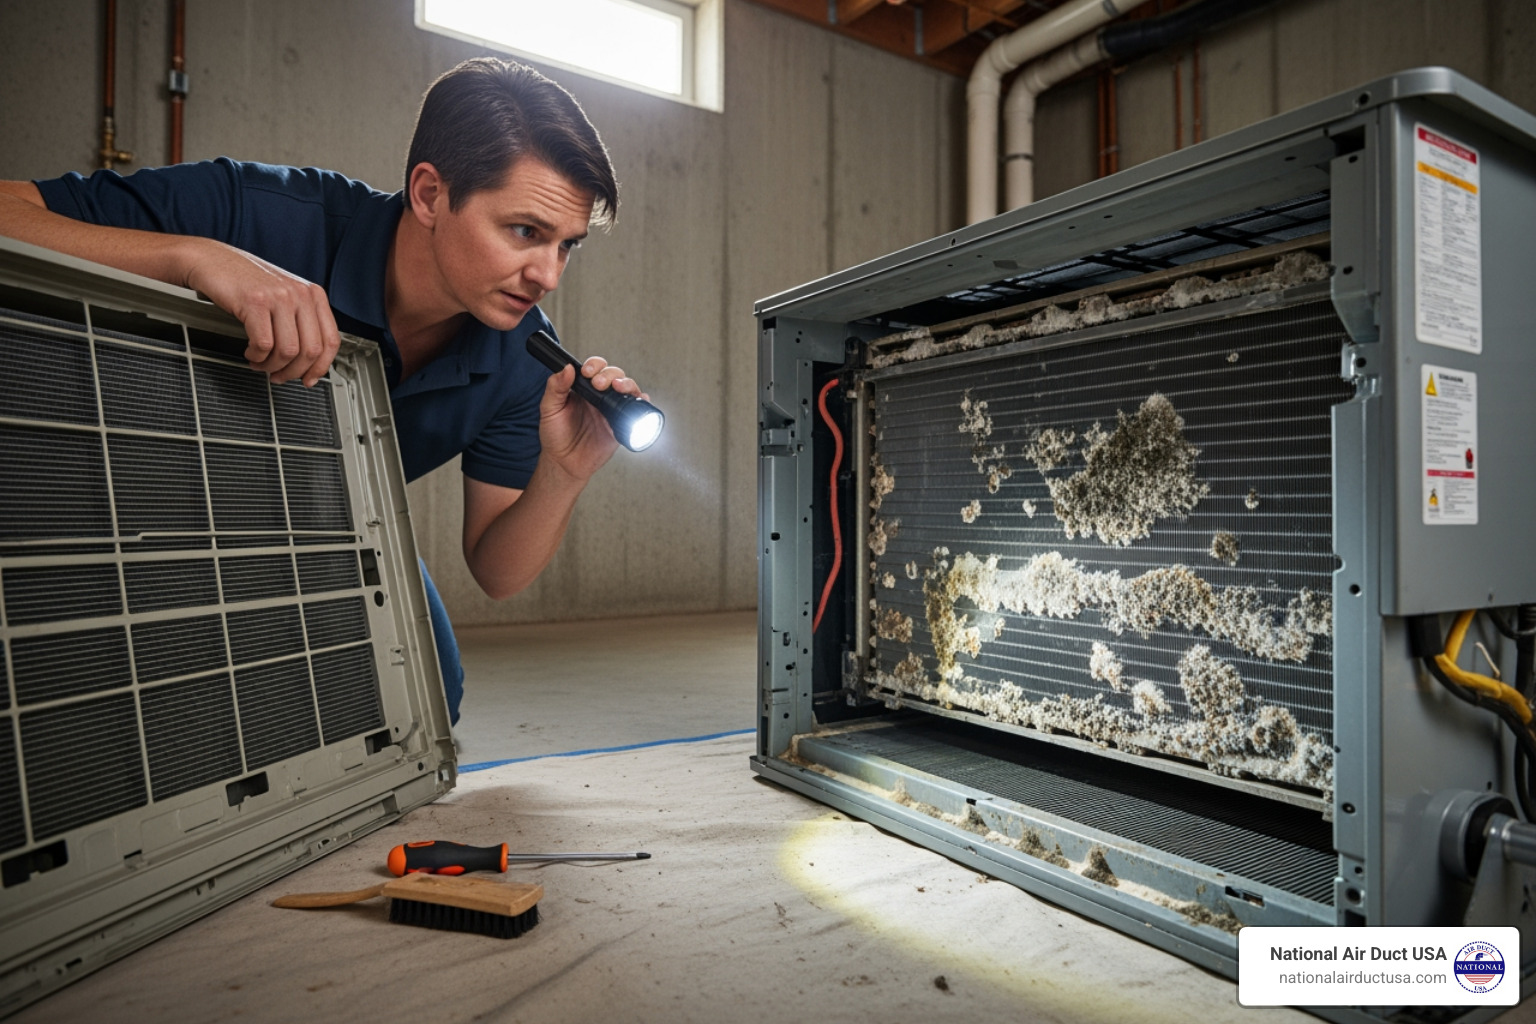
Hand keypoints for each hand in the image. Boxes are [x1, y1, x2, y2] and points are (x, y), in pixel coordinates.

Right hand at [184, 241, 340, 385]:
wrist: (212, 260)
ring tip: (260, 364)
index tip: (309, 379)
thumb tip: (309, 362)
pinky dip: (256, 356)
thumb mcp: (284, 297)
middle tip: (278, 376)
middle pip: (311, 350)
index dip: (321, 367)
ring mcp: (279, 296)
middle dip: (293, 372)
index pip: (330, 340)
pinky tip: (250, 353)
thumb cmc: (246, 282)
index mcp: (313, 294)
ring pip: (288, 351)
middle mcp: (300, 294)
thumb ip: (300, 322)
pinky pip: (264, 344)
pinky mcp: (255, 302)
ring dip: (272, 366)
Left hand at [537, 356, 647, 482]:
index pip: (594, 368)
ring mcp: (611, 410)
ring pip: (627, 389)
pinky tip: (640, 399)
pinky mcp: (620, 425)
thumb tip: (567, 368)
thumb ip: (555, 387)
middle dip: (610, 375)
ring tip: (619, 388)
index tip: (587, 372)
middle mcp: (599, 397)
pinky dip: (642, 402)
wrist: (564, 463)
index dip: (594, 366)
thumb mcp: (548, 409)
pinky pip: (636, 410)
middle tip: (599, 384)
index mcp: (582, 389)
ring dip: (627, 384)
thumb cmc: (555, 436)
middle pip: (614, 375)